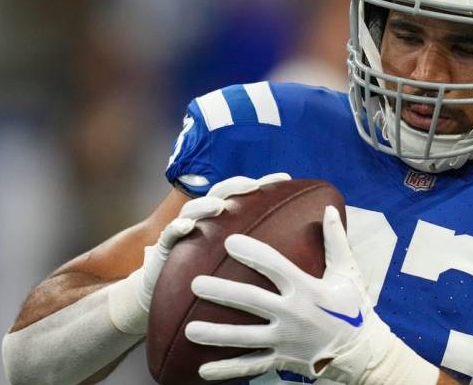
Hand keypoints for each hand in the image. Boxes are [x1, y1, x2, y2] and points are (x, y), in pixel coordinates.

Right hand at [136, 173, 291, 311]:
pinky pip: (168, 236)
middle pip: (220, 194)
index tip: (285, 177)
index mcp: (225, 220)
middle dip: (236, 186)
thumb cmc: (210, 276)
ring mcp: (183, 230)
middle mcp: (204, 219)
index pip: (246, 195)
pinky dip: (176, 229)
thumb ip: (264, 251)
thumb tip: (308, 248)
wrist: (170, 295)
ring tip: (218, 205)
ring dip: (205, 204)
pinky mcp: (163, 247)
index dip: (263, 183)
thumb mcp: (238, 262)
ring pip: (193, 209)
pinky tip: (186, 227)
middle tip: (253, 186)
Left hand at [184, 206, 396, 383]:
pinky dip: (228, 369)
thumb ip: (336, 241)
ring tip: (190, 330)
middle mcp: (293, 315)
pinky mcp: (282, 359)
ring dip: (217, 335)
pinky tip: (203, 370)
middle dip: (223, 292)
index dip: (252, 254)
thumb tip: (330, 208)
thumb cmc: (354, 308)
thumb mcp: (348, 273)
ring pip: (245, 338)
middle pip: (252, 302)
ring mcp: (286, 340)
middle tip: (196, 284)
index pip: (275, 267)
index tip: (230, 242)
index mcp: (307, 290)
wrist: (363, 352)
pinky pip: (252, 365)